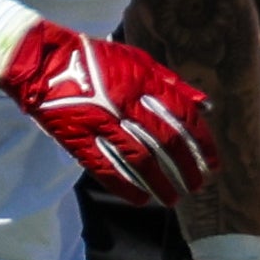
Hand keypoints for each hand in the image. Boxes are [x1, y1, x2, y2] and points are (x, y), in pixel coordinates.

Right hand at [0, 19, 211, 205]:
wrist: (46, 63)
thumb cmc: (97, 60)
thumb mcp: (139, 62)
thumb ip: (173, 84)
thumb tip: (205, 105)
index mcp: (144, 81)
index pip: (183, 116)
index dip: (202, 143)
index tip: (212, 164)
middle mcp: (127, 103)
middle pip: (166, 141)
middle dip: (185, 167)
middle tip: (196, 186)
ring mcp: (102, 122)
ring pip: (139, 159)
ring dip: (159, 182)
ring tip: (172, 199)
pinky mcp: (79, 138)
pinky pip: (105, 167)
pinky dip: (124, 186)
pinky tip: (139, 199)